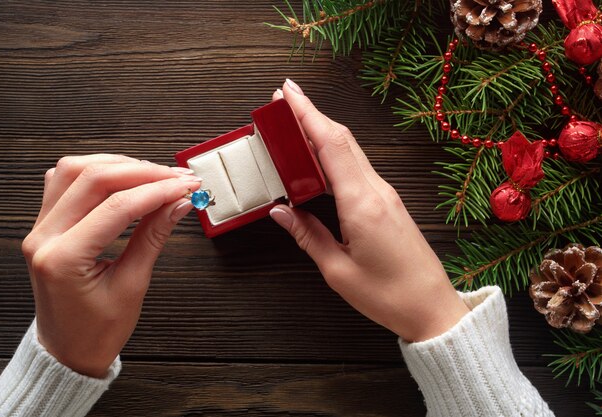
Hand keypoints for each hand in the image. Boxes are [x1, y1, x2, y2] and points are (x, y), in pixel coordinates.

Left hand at [21, 154, 199, 376]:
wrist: (69, 350)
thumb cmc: (96, 330)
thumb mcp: (132, 286)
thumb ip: (153, 237)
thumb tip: (178, 203)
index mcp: (62, 259)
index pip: (116, 206)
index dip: (157, 191)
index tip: (185, 186)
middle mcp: (43, 237)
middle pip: (92, 178)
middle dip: (142, 172)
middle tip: (177, 177)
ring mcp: (40, 228)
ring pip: (75, 170)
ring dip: (118, 165)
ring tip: (153, 175)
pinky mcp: (46, 225)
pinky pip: (64, 181)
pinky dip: (95, 172)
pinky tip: (120, 177)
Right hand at [270, 80, 469, 341]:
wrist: (433, 309)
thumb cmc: (389, 296)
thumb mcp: (338, 270)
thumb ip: (308, 235)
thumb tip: (281, 211)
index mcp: (361, 204)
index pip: (330, 146)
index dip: (307, 115)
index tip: (286, 93)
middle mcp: (376, 191)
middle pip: (342, 140)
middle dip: (311, 114)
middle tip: (283, 100)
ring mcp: (386, 194)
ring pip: (351, 151)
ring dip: (323, 132)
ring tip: (295, 124)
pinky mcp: (388, 203)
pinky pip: (358, 168)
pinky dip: (335, 154)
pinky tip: (320, 158)